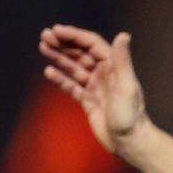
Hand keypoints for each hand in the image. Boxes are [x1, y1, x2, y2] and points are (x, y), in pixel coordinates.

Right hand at [39, 24, 148, 154]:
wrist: (129, 141)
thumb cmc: (130, 115)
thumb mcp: (126, 85)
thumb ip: (122, 60)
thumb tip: (123, 35)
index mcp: (114, 67)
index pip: (92, 45)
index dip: (74, 36)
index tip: (56, 30)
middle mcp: (105, 75)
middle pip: (81, 53)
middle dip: (63, 44)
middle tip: (44, 36)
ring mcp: (95, 88)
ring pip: (74, 68)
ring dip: (59, 57)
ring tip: (43, 47)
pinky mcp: (88, 101)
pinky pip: (72, 86)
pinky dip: (61, 79)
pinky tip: (49, 71)